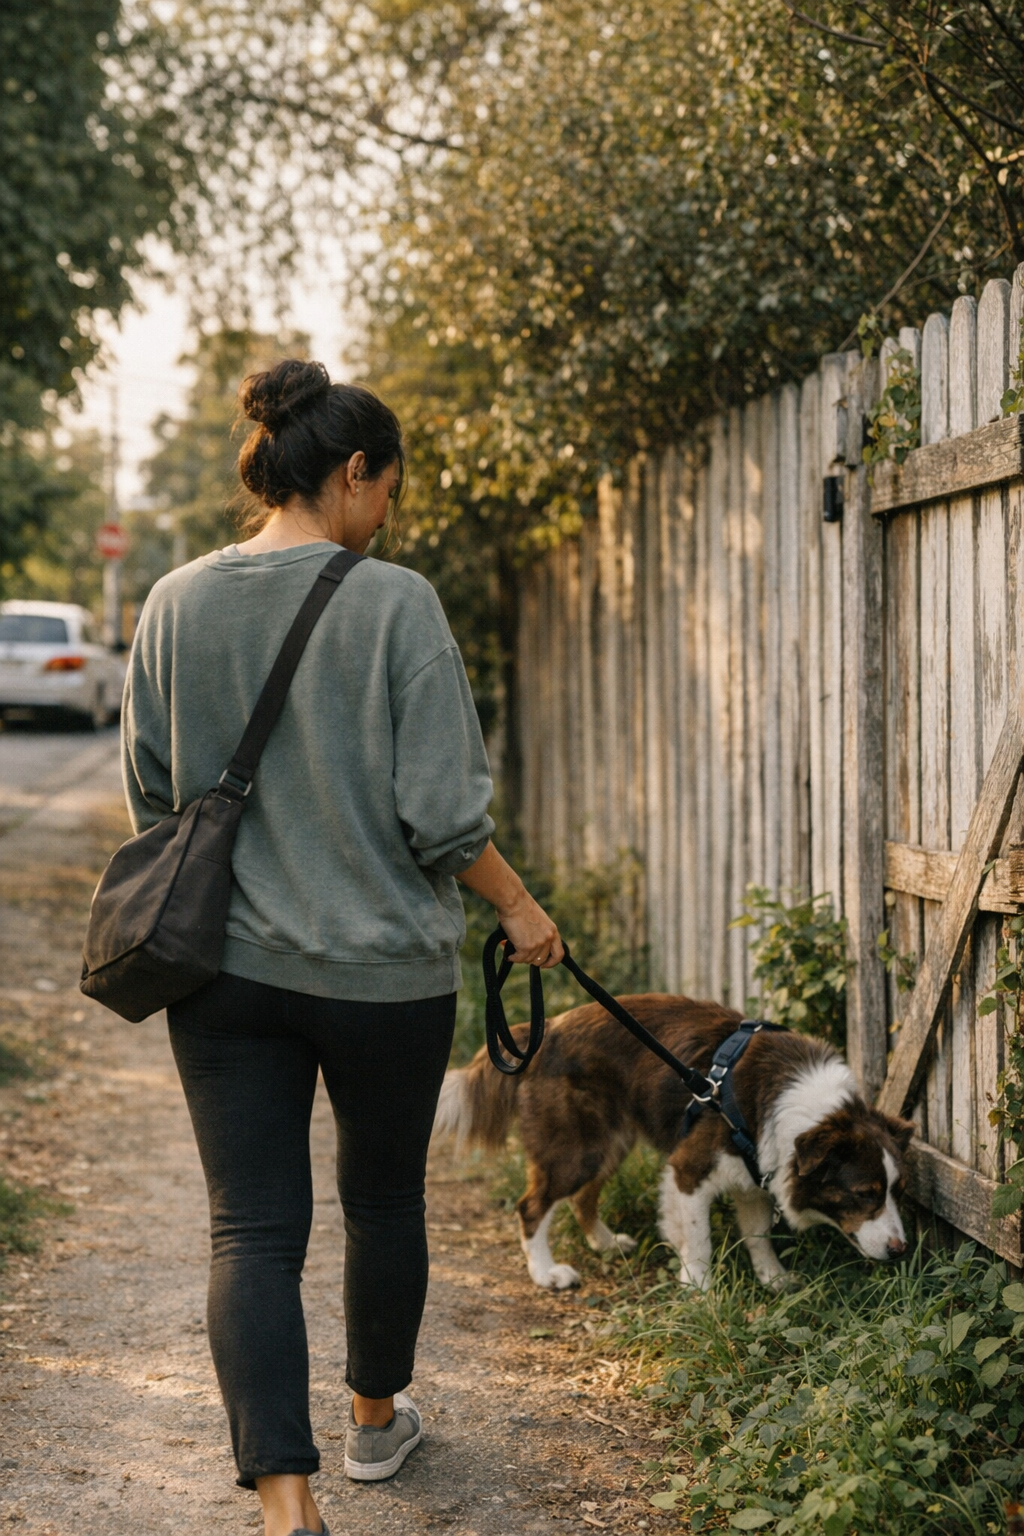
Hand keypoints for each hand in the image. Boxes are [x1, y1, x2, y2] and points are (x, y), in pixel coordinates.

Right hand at [455, 840, 563, 967]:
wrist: (513, 900)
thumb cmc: (520, 906)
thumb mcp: (537, 920)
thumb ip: (538, 934)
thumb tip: (527, 948)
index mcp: (552, 931)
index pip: (559, 954)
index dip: (551, 962)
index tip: (543, 964)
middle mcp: (548, 938)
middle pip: (540, 960)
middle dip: (529, 959)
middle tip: (519, 952)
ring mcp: (538, 943)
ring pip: (528, 960)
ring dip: (518, 956)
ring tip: (510, 946)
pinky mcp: (526, 947)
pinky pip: (518, 959)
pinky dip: (511, 956)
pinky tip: (506, 949)